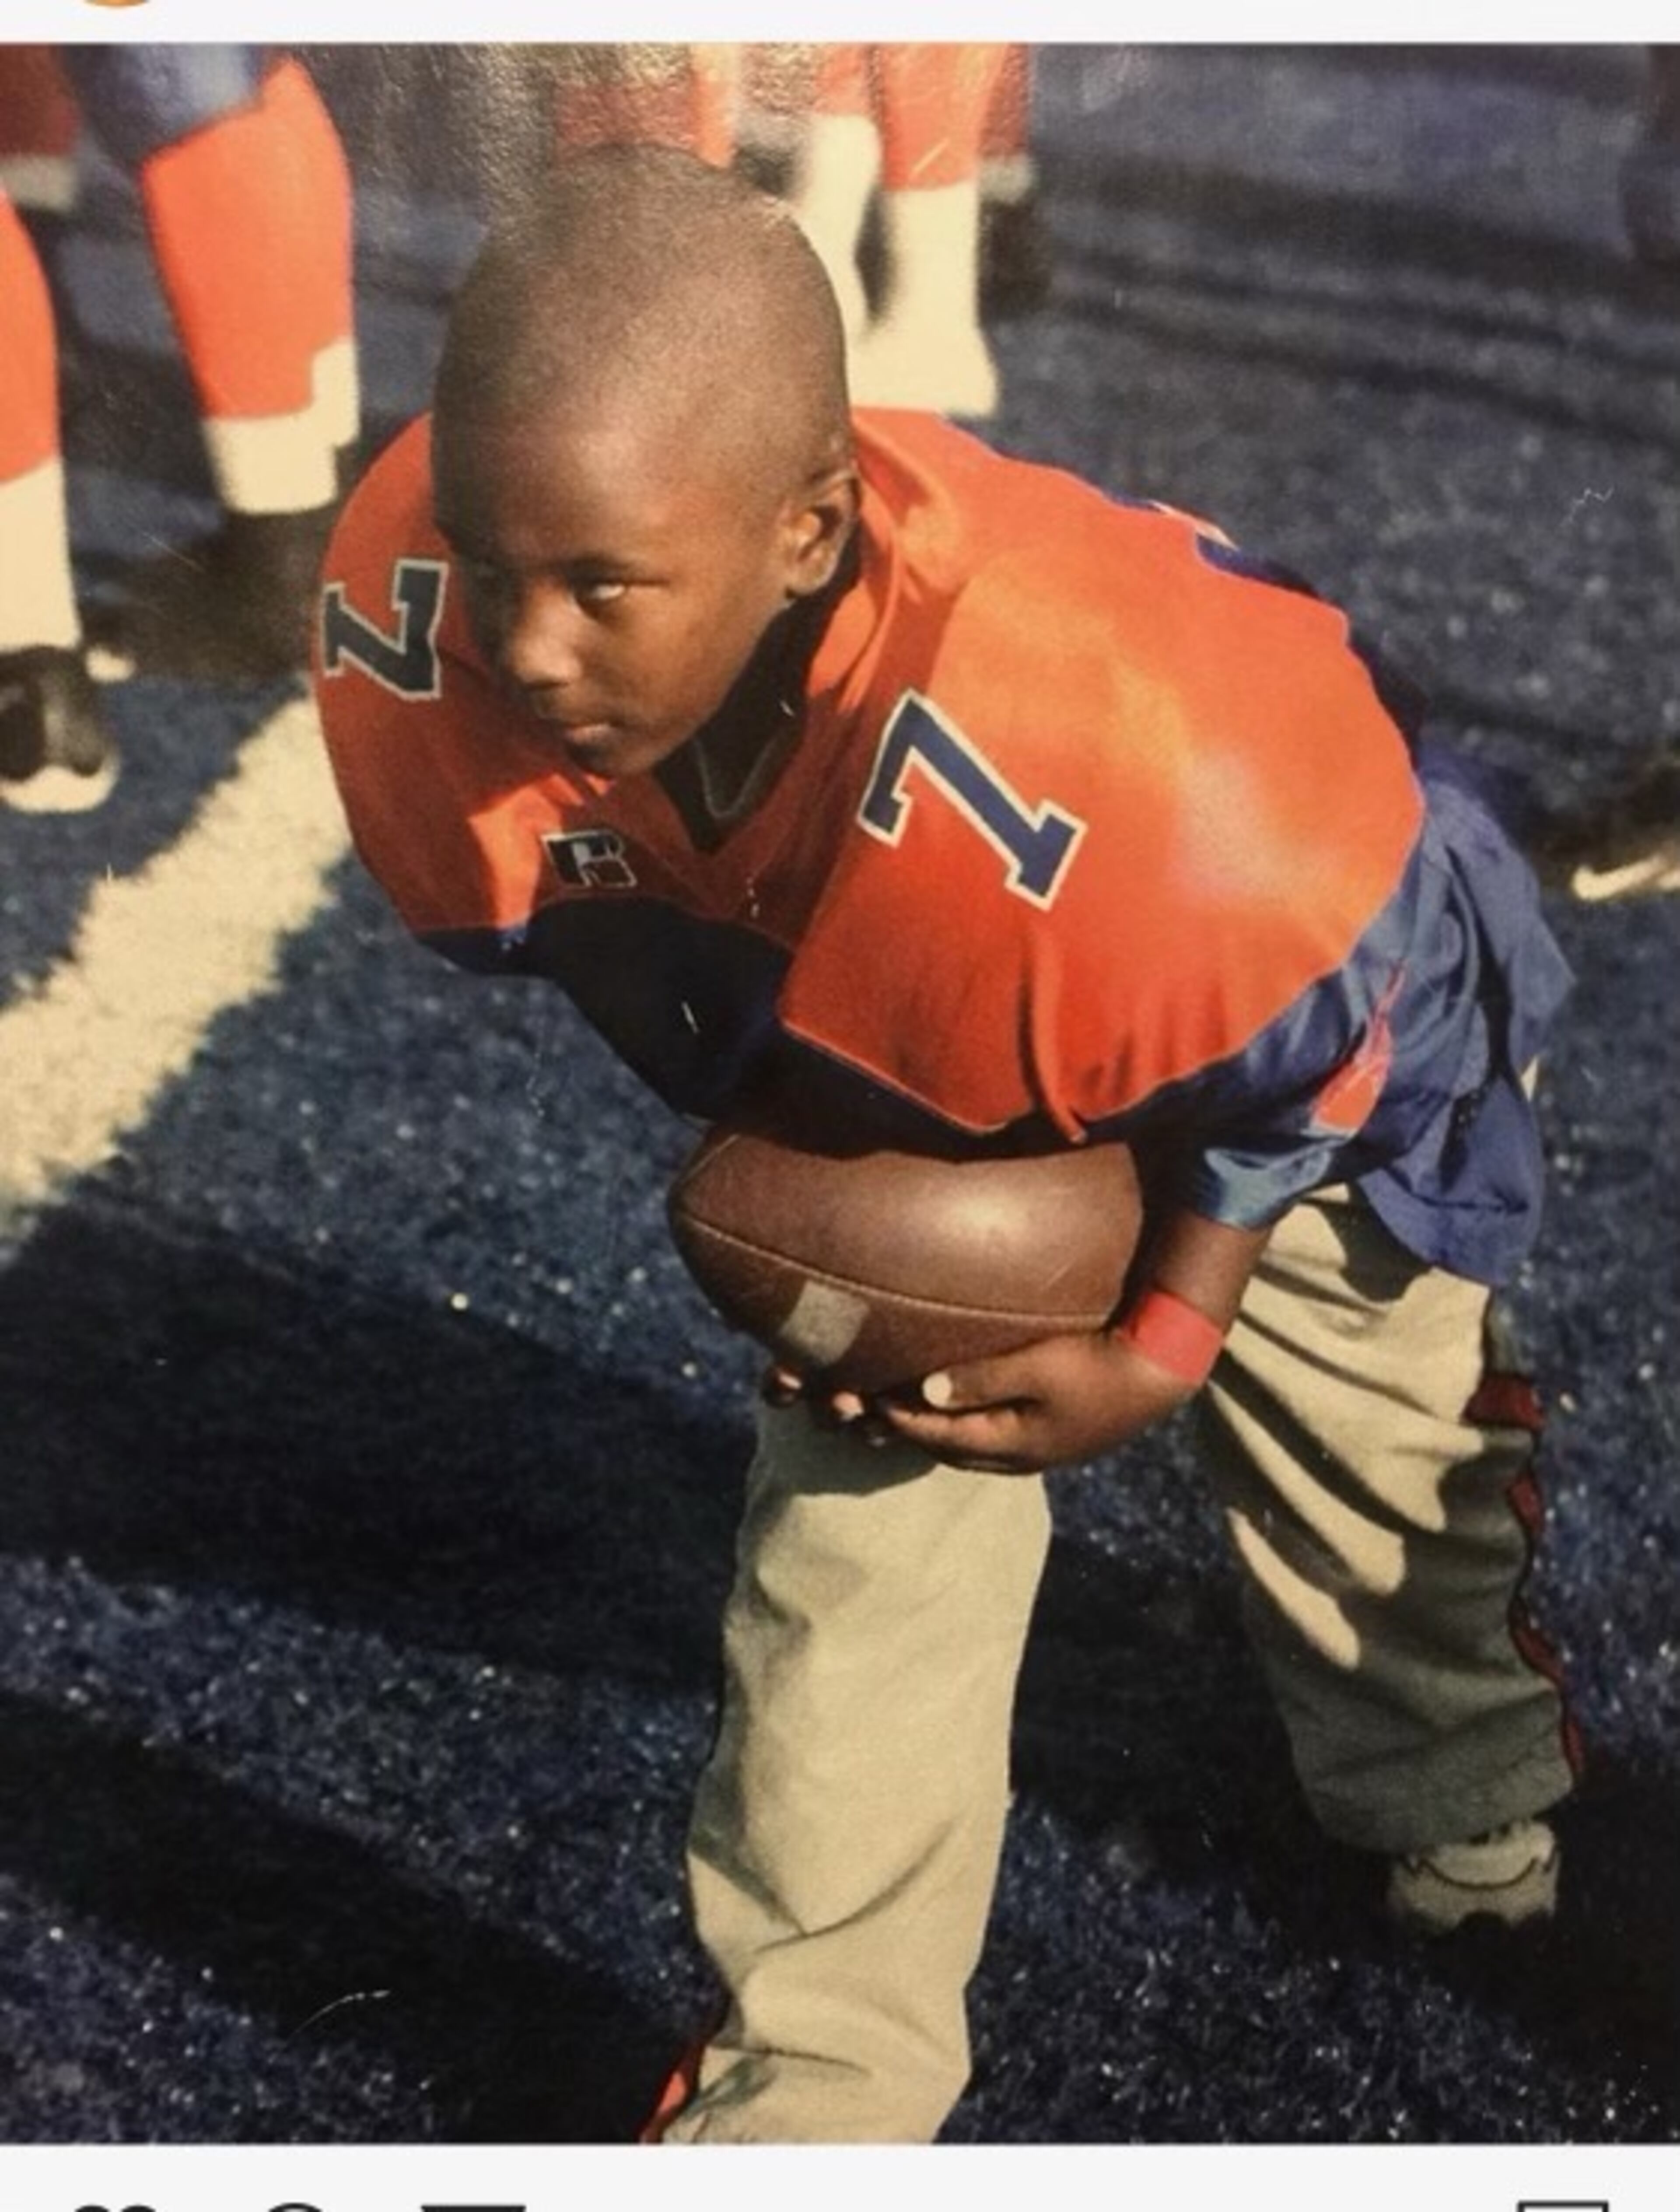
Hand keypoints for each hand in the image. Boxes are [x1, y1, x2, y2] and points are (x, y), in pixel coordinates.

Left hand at [763, 1327, 1190, 1473]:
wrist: (1160, 1373)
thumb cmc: (1098, 1365)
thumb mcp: (1039, 1368)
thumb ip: (981, 1379)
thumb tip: (924, 1391)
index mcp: (1009, 1444)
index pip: (935, 1434)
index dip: (896, 1416)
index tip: (864, 1395)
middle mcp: (1017, 1458)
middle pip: (945, 1449)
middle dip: (906, 1432)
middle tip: (869, 1408)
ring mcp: (1036, 1453)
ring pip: (967, 1450)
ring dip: (933, 1433)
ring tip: (902, 1410)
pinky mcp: (1050, 1440)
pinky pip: (989, 1440)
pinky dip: (962, 1428)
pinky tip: (955, 1409)